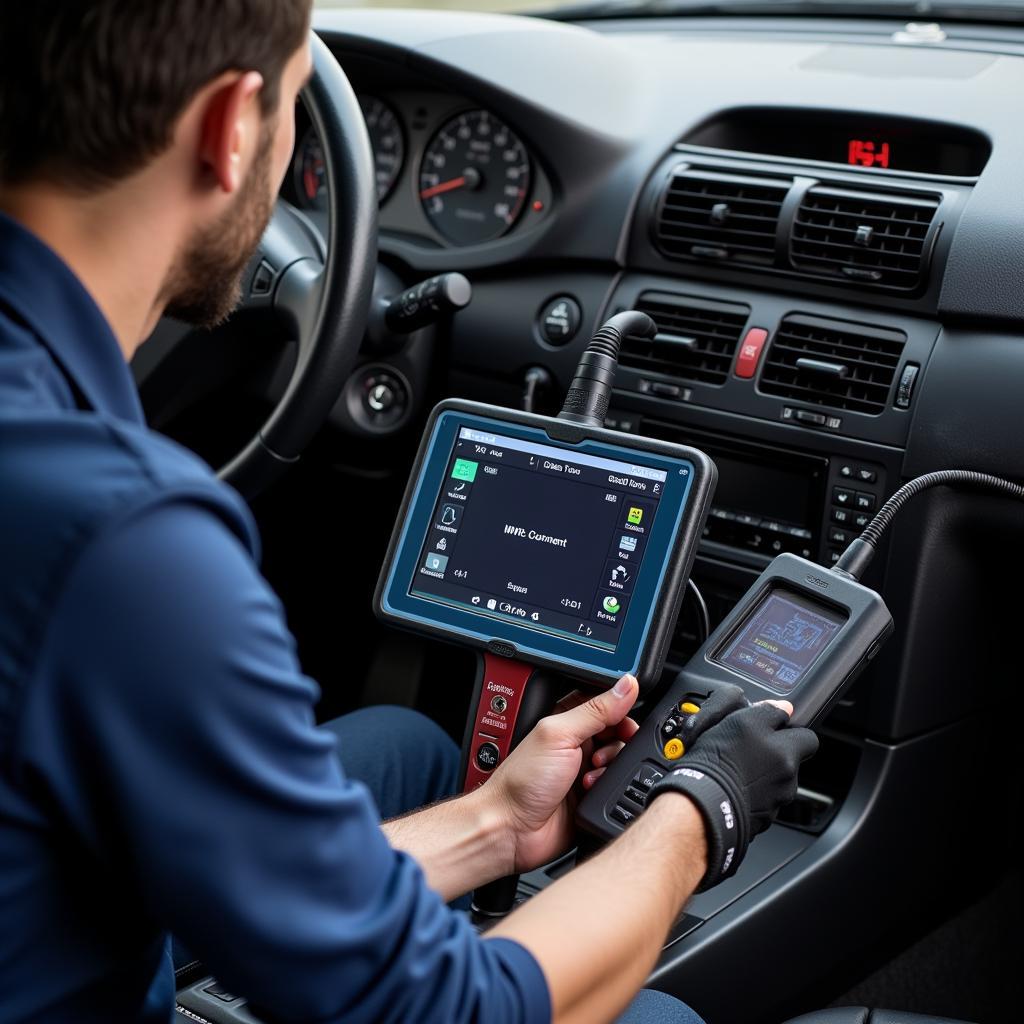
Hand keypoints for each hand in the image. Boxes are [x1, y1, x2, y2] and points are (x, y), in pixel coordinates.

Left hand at [488, 674, 639, 873]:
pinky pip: (617, 787)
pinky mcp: (592, 796)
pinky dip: (611, 787)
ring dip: (612, 766)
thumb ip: (595, 710)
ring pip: (620, 761)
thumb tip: (626, 685)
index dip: (621, 709)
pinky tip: (592, 789)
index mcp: (567, 721)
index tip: (628, 719)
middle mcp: (577, 744)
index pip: (605, 703)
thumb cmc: (521, 779)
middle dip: (619, 741)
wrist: (512, 827)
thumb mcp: (560, 734)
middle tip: (603, 750)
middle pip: (617, 732)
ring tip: (593, 771)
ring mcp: (584, 770)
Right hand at [649, 684, 817, 889]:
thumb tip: (785, 709)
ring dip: (762, 775)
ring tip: (737, 770)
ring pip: (775, 781)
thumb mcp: (740, 722)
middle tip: (750, 750)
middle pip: (791, 761)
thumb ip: (768, 713)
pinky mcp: (762, 818)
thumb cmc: (718, 762)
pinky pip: (762, 800)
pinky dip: (752, 793)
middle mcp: (787, 779)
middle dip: (775, 755)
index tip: (776, 731)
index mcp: (787, 753)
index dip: (792, 732)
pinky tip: (734, 787)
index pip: (808, 738)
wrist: (702, 803)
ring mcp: (775, 801)